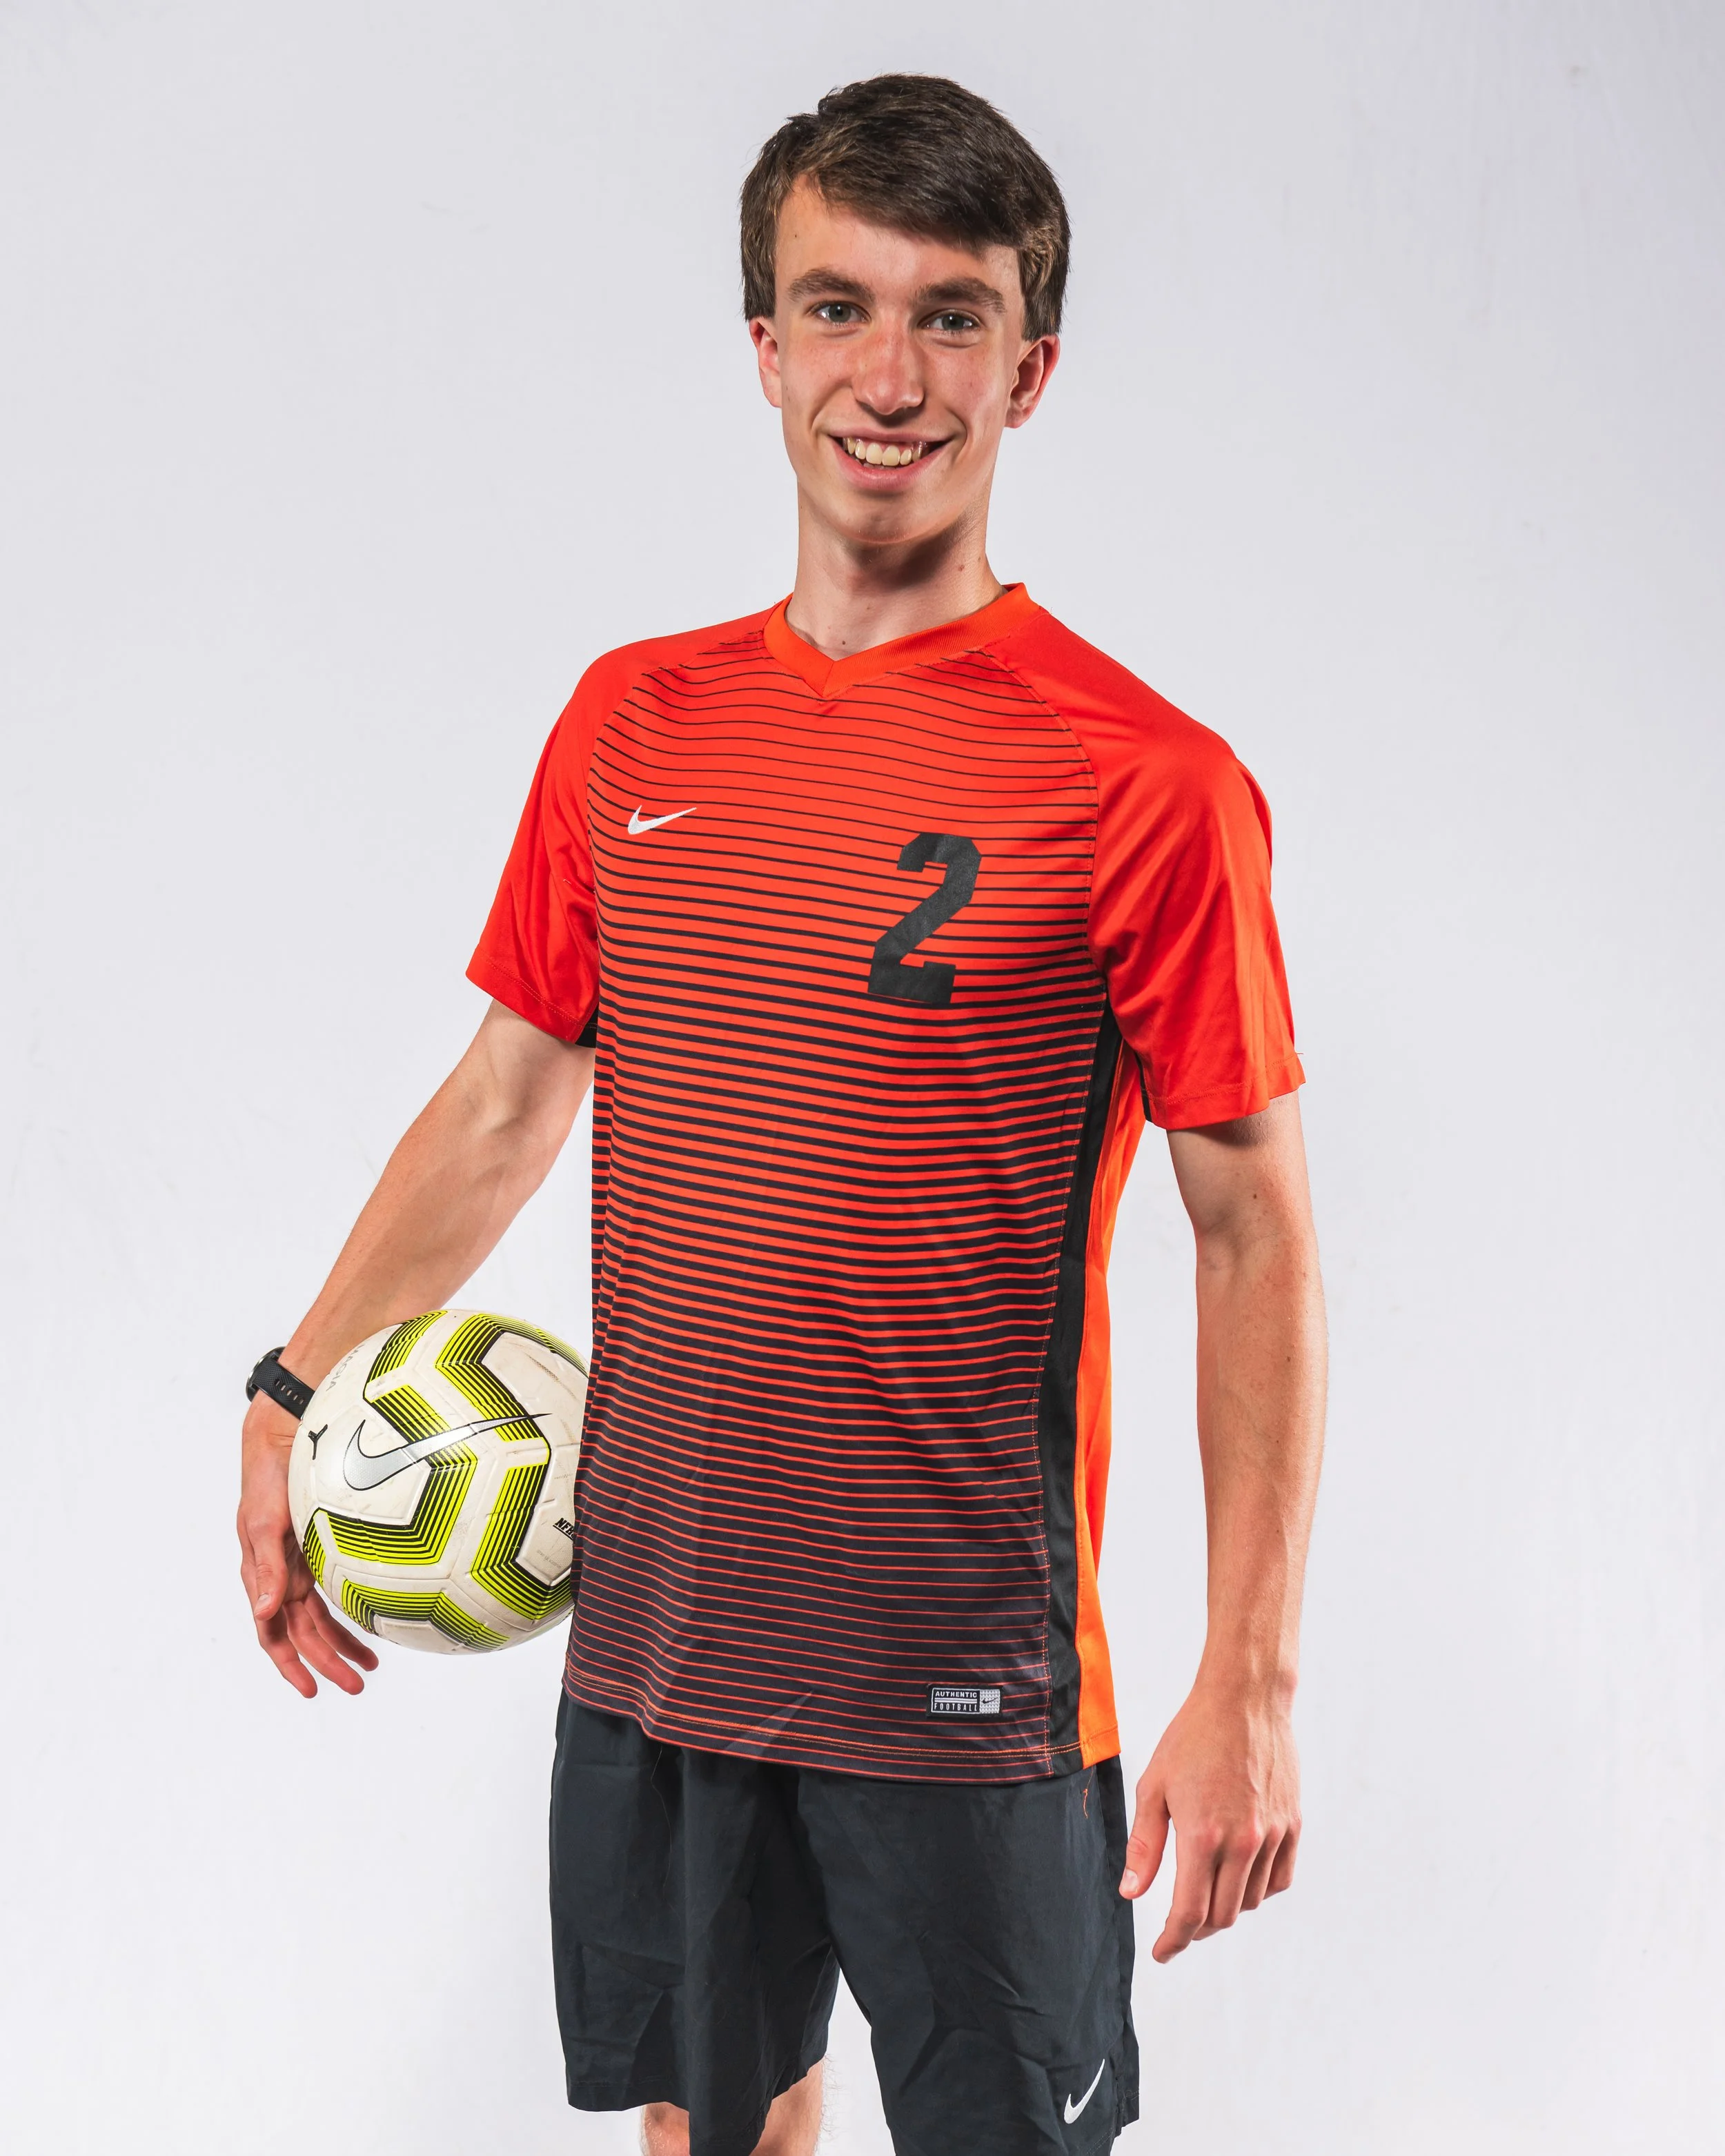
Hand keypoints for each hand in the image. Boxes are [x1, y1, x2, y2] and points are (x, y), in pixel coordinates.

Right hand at [237, 1395, 378, 1697]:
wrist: (285, 1434)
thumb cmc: (268, 1476)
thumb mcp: (265, 1521)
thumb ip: (267, 1567)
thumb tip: (263, 1613)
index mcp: (262, 1575)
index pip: (273, 1633)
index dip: (291, 1665)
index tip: (312, 1692)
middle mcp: (282, 1574)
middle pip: (303, 1633)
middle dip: (327, 1663)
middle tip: (358, 1684)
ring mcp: (303, 1561)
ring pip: (321, 1617)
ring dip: (343, 1643)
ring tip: (372, 1665)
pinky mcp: (322, 1545)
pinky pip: (336, 1588)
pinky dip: (352, 1610)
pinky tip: (374, 1621)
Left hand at [1118, 1678, 1300, 1961]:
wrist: (1244, 1699)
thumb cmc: (1192, 1737)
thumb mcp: (1154, 1787)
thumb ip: (1144, 1846)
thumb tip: (1130, 1894)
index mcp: (1202, 1834)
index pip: (1189, 1913)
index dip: (1173, 1941)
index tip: (1161, 1953)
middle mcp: (1242, 1842)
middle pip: (1221, 1915)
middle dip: (1196, 1930)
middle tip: (1179, 1926)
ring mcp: (1272, 1834)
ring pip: (1250, 1900)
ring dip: (1225, 1909)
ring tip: (1206, 1894)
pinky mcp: (1292, 1824)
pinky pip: (1279, 1879)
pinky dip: (1258, 1891)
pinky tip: (1240, 1879)